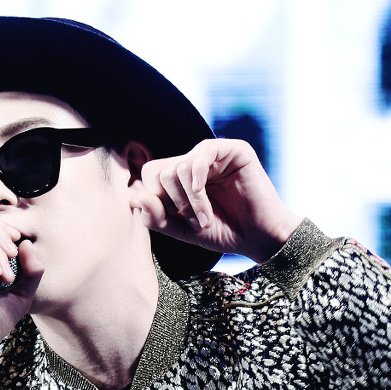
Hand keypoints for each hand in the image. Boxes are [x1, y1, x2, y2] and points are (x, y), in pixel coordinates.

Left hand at [133, 138, 302, 263]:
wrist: (258, 238)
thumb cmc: (222, 232)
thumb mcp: (181, 230)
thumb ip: (155, 217)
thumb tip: (132, 196)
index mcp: (180, 177)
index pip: (149, 176)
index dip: (155, 200)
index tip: (175, 221)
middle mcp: (194, 162)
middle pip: (159, 171)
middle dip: (173, 202)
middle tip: (194, 221)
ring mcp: (213, 155)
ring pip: (178, 166)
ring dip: (189, 199)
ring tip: (205, 218)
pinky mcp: (233, 150)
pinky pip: (202, 152)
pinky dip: (197, 175)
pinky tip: (202, 192)